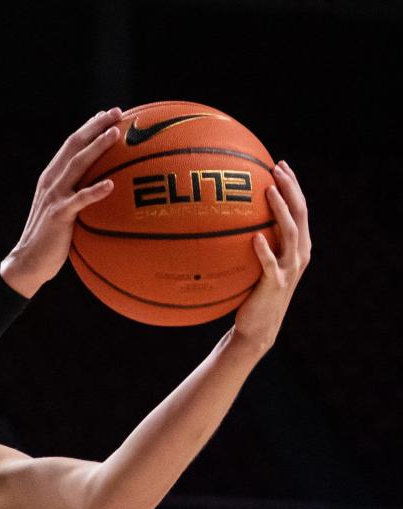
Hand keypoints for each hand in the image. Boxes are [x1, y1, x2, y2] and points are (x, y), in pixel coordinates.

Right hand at [0, 108, 122, 297]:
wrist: (28, 262)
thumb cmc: (51, 240)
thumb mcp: (63, 212)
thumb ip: (78, 197)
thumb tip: (104, 190)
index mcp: (52, 178)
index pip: (71, 145)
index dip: (89, 127)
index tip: (108, 114)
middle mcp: (51, 181)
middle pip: (74, 145)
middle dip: (95, 126)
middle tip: (117, 113)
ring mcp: (54, 197)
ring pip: (77, 165)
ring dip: (96, 147)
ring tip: (115, 134)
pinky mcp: (58, 215)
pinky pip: (79, 200)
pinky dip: (94, 191)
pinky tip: (110, 184)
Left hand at [231, 161, 311, 354]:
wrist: (258, 327)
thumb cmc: (251, 292)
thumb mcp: (255, 262)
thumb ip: (252, 239)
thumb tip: (225, 216)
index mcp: (297, 246)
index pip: (300, 209)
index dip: (293, 185)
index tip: (280, 164)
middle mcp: (298, 254)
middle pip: (300, 214)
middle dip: (291, 189)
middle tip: (277, 168)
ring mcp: (289, 269)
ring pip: (291, 234)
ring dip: (280, 211)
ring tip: (268, 191)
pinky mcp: (275, 284)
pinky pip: (270, 265)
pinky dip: (264, 250)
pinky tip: (255, 238)